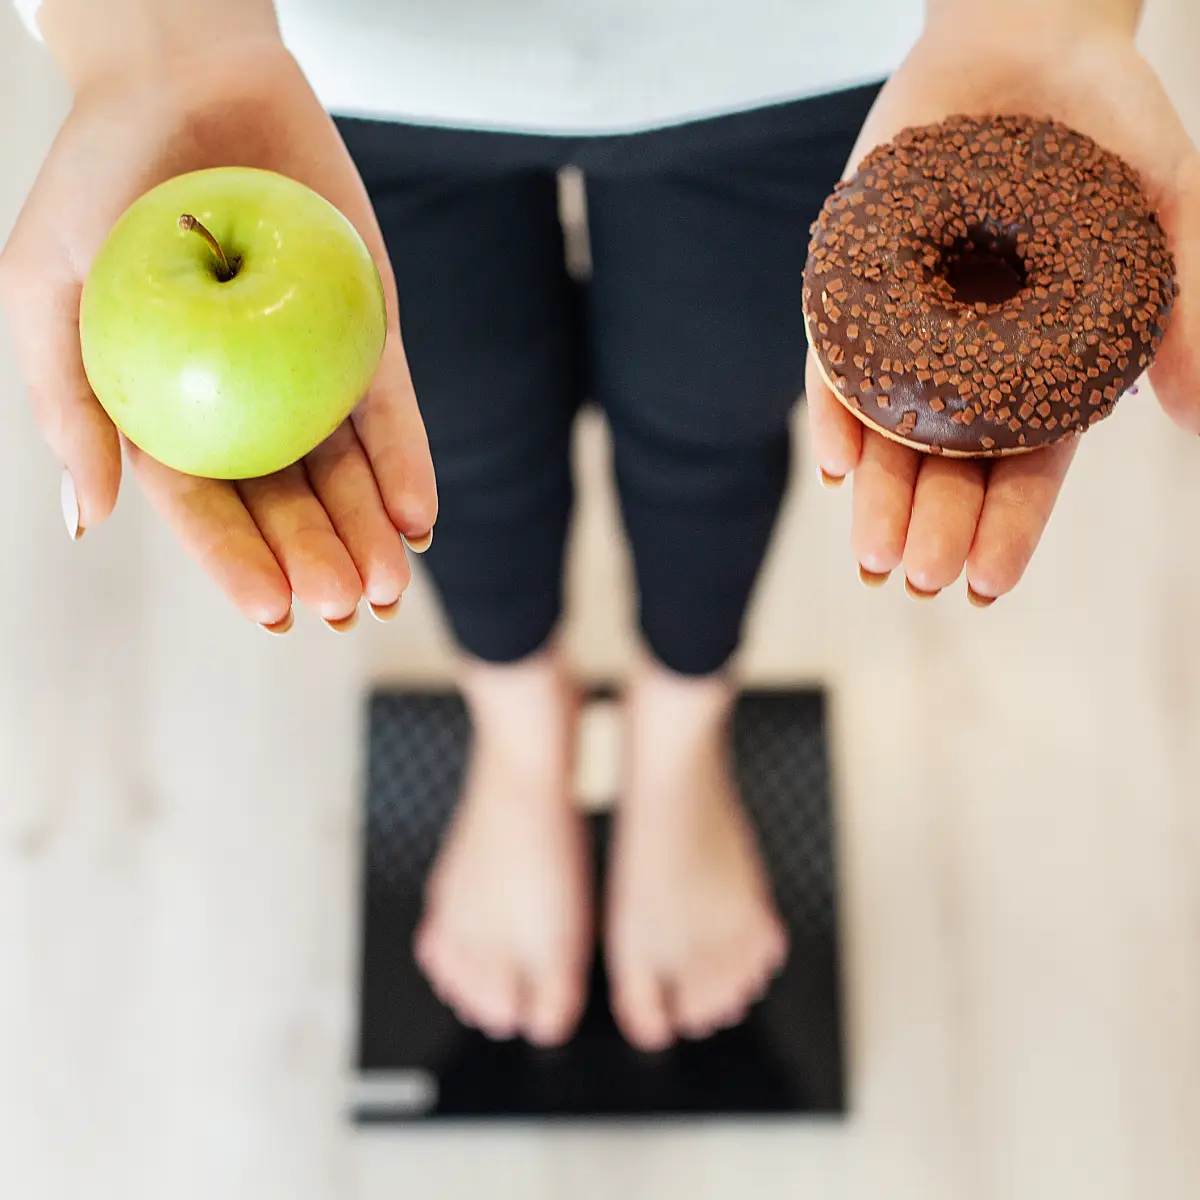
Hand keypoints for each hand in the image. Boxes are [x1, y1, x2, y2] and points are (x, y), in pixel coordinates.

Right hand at [0, 38, 436, 629]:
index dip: (238, 561)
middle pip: (286, 500)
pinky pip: (390, 411)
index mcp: (169, 411)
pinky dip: (407, 464)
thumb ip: (68, 402)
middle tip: (344, 607)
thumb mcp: (47, 285)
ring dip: (370, 530)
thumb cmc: (98, 177)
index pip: (206, 504)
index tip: (272, 612)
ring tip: (390, 584)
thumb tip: (89, 520)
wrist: (190, 79)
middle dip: (318, 559)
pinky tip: (420, 517)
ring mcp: (312, 374)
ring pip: (345, 471)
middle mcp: (246, 405)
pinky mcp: (368, 338)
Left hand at [807, 15, 1198, 603]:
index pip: (1022, 465)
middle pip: (946, 462)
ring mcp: (905, 323)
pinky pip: (833, 355)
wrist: (1025, 37)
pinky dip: (833, 404)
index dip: (1008, 525)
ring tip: (872, 554)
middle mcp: (967, 357)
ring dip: (876, 492)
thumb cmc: (1110, 123)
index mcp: (1039, 364)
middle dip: (933, 524)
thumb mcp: (1166, 211)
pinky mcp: (851, 282)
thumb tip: (1195, 420)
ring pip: (885, 426)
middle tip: (918, 577)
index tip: (988, 584)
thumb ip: (1181, 309)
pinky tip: (832, 459)